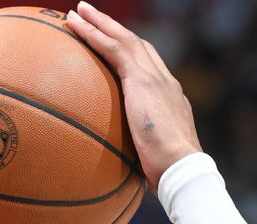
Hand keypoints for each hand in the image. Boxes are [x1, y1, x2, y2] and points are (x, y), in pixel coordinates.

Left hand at [67, 2, 201, 192]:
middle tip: (91, 14)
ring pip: (123, 39)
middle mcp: (164, 81)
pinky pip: (113, 49)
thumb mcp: (151, 158)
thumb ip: (138, 152)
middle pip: (136, 45)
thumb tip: (119, 167)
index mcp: (169, 98)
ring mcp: (155, 78)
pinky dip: (93, 34)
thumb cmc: (167, 174)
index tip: (114, 45)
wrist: (182, 168)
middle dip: (114, 28)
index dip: (131, 53)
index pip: (148, 67)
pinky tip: (75, 25)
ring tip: (78, 10)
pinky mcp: (141, 80)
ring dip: (99, 22)